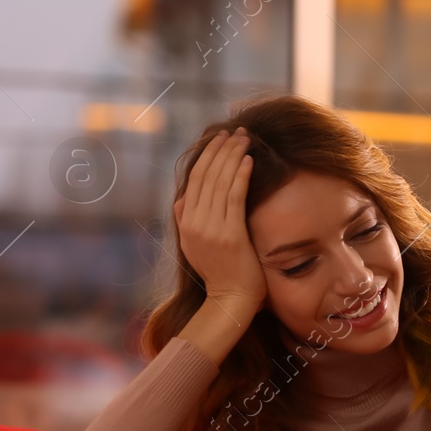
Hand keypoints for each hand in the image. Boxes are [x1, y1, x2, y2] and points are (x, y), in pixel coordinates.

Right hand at [174, 128, 264, 315]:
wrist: (230, 299)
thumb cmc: (221, 272)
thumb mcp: (195, 245)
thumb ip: (187, 221)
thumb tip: (181, 199)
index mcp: (185, 222)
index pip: (195, 180)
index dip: (208, 156)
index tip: (220, 138)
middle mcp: (194, 222)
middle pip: (206, 176)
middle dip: (222, 150)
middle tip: (236, 131)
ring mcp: (210, 229)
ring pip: (220, 183)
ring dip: (233, 157)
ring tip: (245, 139)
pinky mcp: (230, 235)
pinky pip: (234, 198)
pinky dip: (241, 176)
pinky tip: (249, 161)